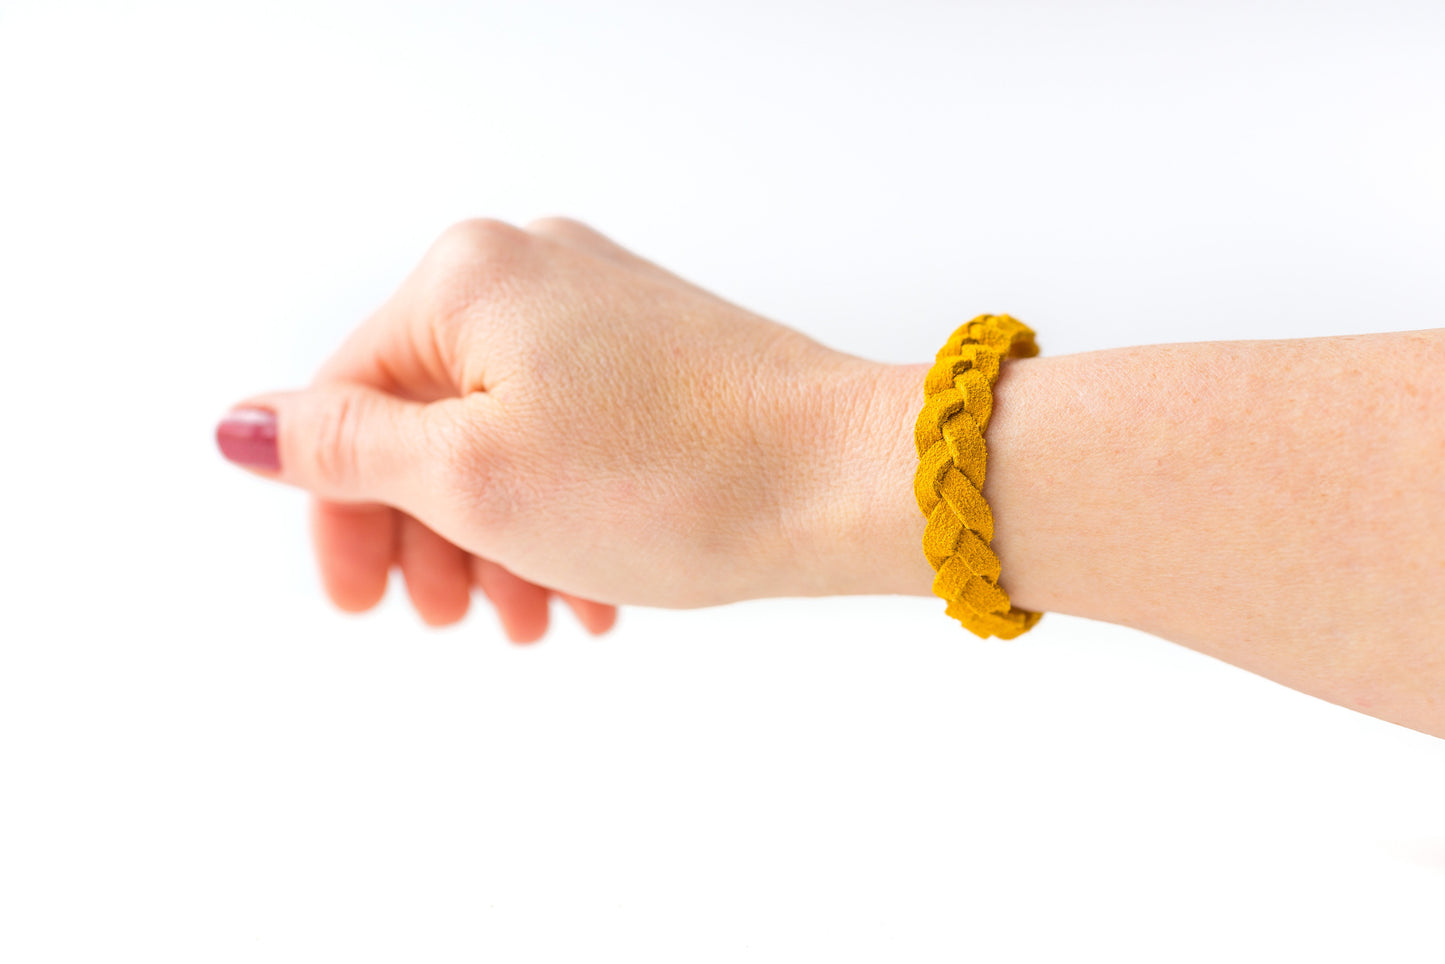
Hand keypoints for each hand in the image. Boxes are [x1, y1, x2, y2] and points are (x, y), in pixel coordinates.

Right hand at [216, 218, 929, 639]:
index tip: (359, 605)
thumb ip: (344, 449)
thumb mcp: (471, 476)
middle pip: (430, 423)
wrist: (841, 476)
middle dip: (435, 539)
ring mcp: (604, 314)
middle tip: (456, 622)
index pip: (350, 402)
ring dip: (504, 544)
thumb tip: (239, 425)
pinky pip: (576, 440)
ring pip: (508, 442)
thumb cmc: (667, 476)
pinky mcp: (660, 358)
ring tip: (535, 624)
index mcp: (466, 279)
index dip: (342, 516)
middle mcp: (532, 274)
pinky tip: (591, 594)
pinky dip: (566, 519)